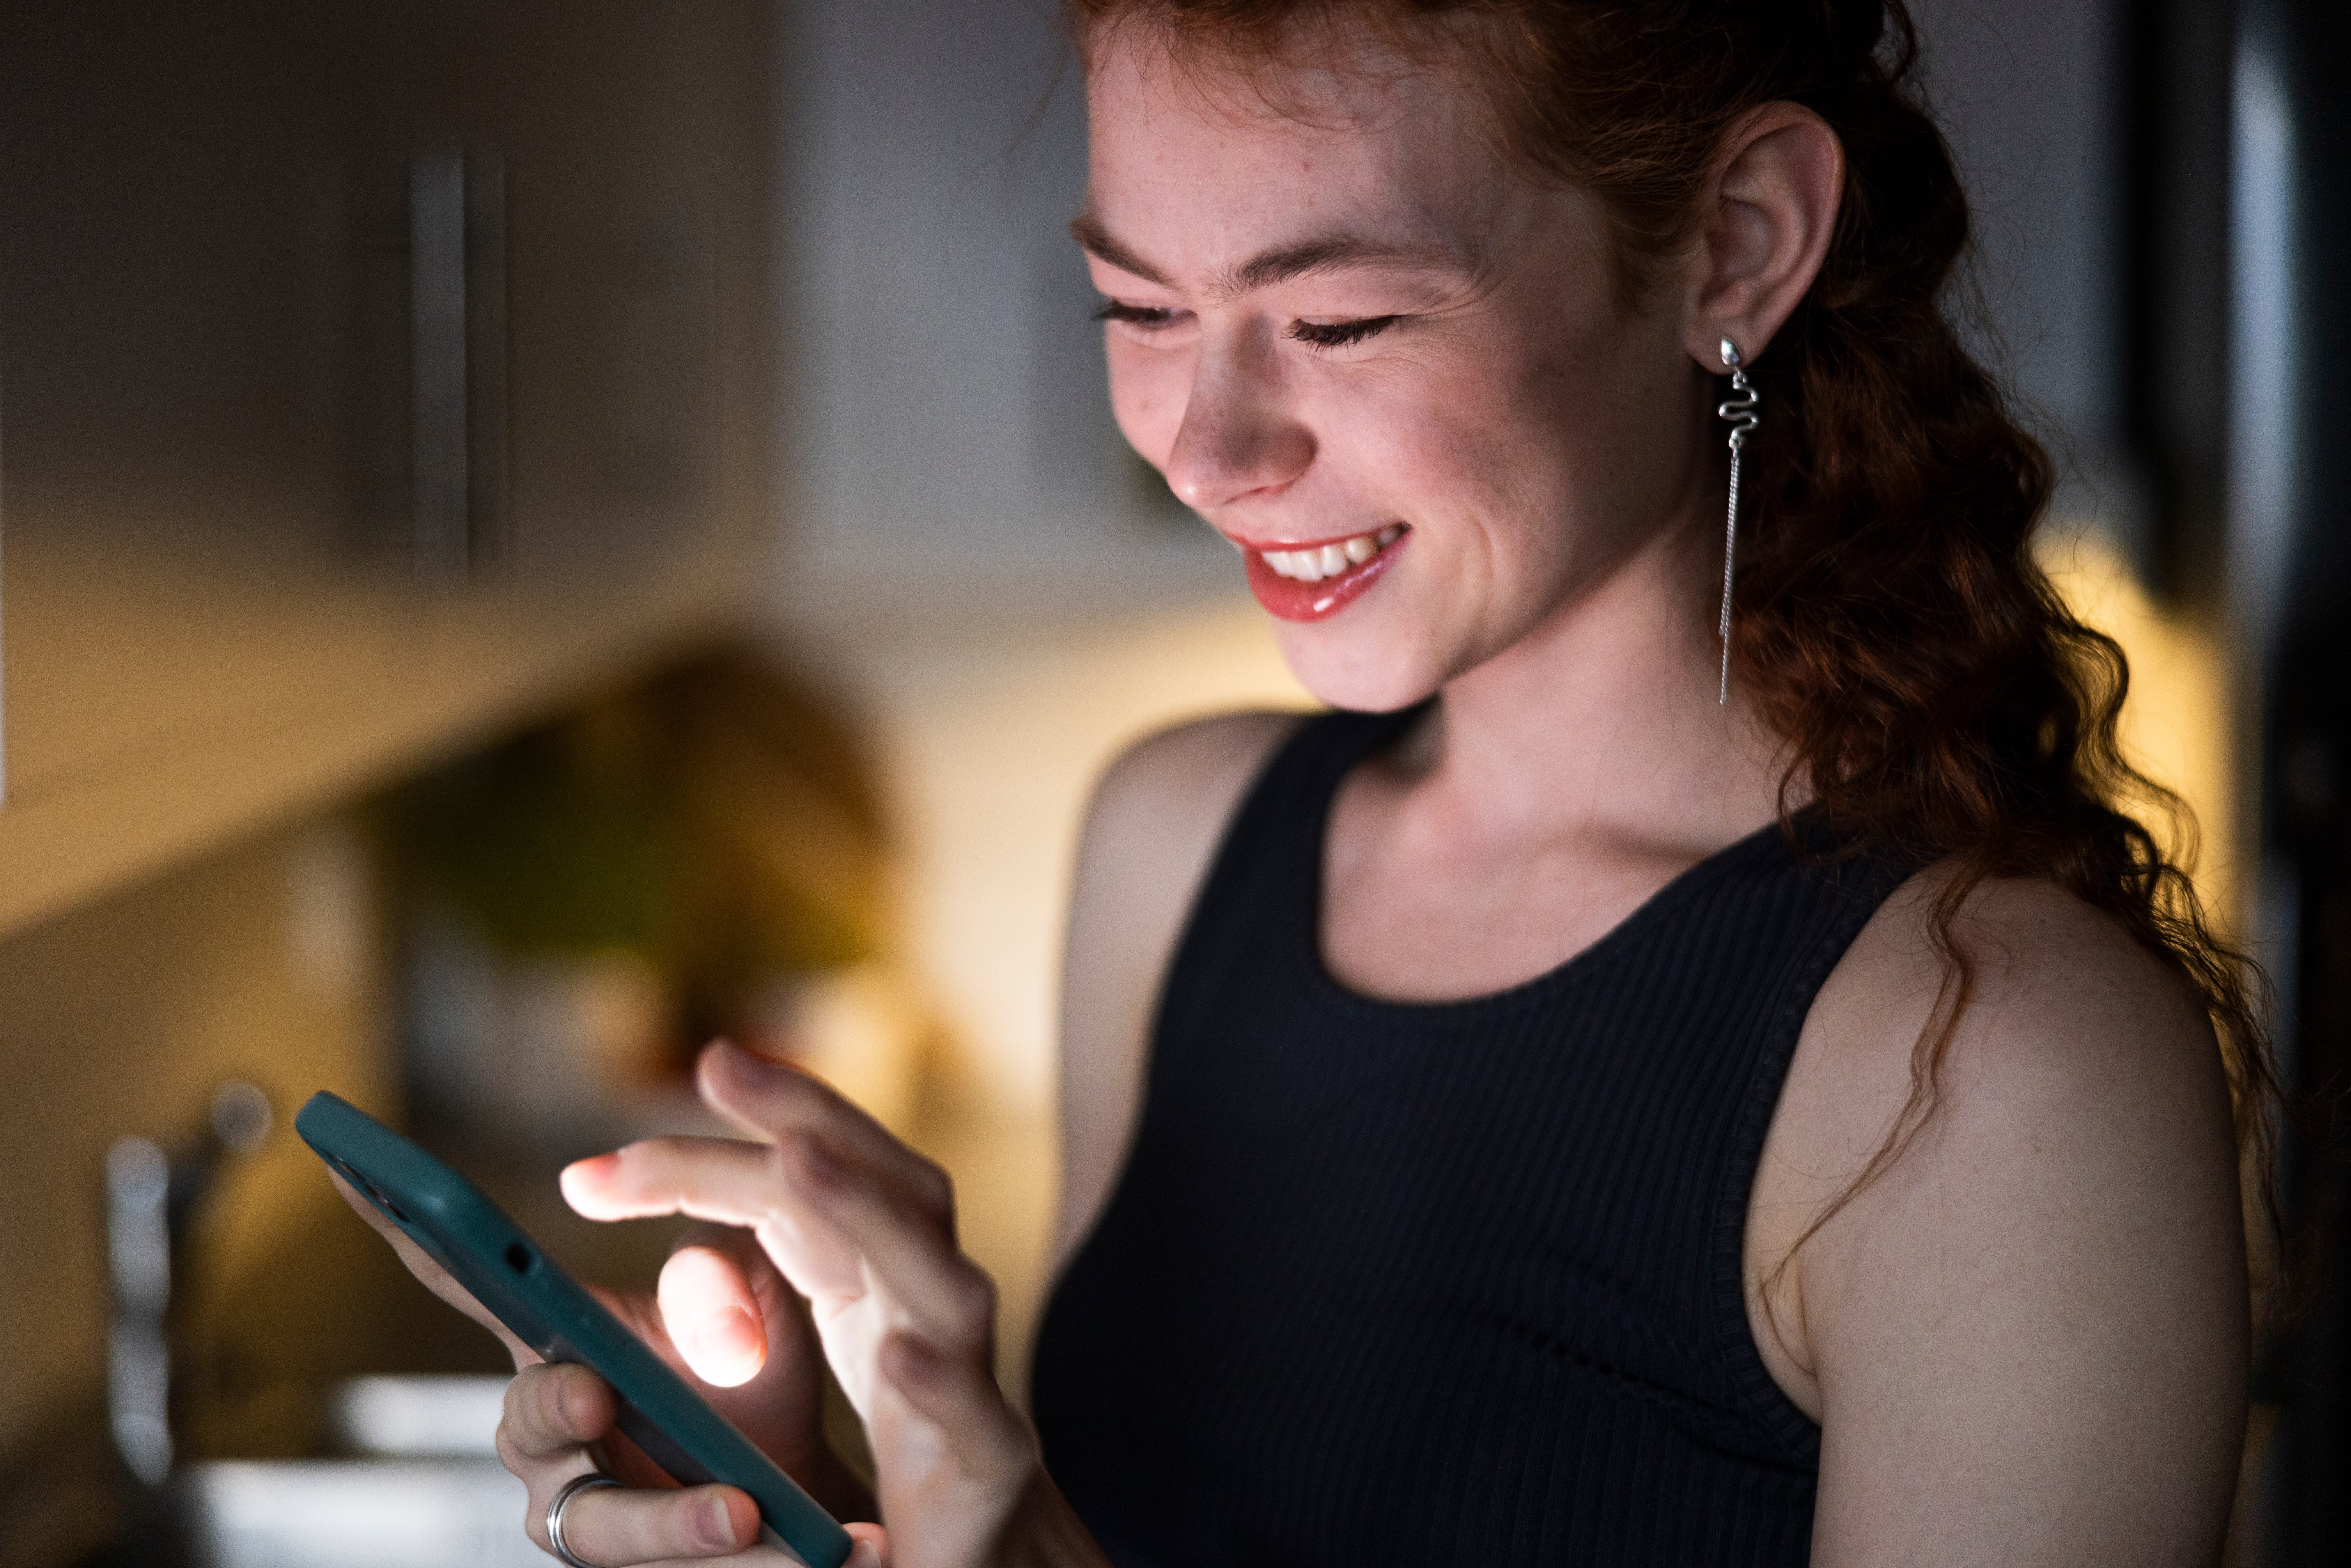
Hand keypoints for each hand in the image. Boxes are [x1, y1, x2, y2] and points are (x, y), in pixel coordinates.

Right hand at [328, 1167, 875, 1563]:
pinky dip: (750, 1561)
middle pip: (527, 1419)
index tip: (356, 1165)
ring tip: (743, 1510)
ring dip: (675, 1517)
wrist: (810, 1490)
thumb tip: (711, 1284)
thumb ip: (721, 1280)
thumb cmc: (753, 1382)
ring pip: (606, 1525)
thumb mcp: (754, 1309)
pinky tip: (810, 1550)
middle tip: (594, 1392)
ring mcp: (588, 1514)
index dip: (412, 1228)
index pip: (474, 1279)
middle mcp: (551, 1432)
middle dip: (555, 1405)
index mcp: (559, 1342)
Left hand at [561, 1041, 1108, 1567]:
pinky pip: (973, 1415)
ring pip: (941, 1279)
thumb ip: (736, 1317)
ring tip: (798, 1162)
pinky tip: (895, 1359)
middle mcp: (931, 1312)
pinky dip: (936, 1380)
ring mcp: (971, 1385)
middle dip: (803, 1115)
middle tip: (713, 1060)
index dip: (712, 1155)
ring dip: (869, 1213)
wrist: (986, 1565)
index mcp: (879, 1285)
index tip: (593, 1167)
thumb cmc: (889, 1475)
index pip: (804, 1188)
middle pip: (884, 1188)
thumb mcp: (792, 1385)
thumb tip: (673, 1261)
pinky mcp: (991, 1469)